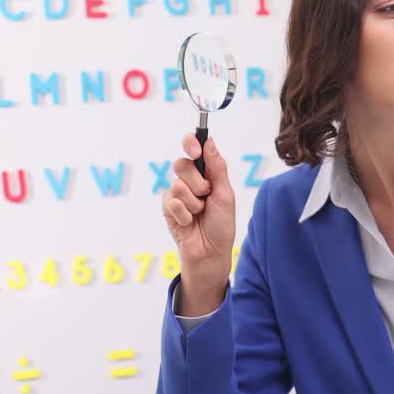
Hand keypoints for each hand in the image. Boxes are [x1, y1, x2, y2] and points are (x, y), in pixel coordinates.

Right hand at [161, 133, 236, 313]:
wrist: (211, 251)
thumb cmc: (221, 224)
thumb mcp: (225, 194)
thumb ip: (217, 167)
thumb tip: (209, 141)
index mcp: (206, 173)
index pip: (194, 148)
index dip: (191, 144)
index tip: (196, 151)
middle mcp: (190, 180)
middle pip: (182, 164)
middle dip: (197, 182)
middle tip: (206, 195)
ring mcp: (177, 194)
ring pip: (178, 185)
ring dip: (193, 202)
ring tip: (200, 213)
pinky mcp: (167, 208)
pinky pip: (172, 202)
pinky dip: (184, 214)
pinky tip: (189, 222)